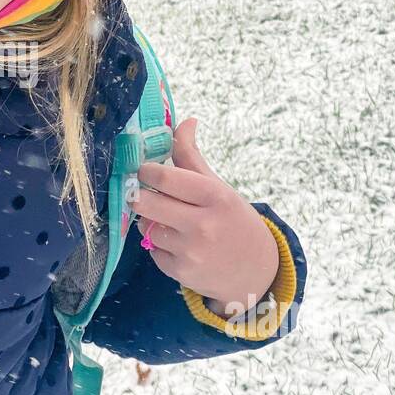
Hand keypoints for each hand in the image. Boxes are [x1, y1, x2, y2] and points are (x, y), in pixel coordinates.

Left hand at [132, 118, 278, 315]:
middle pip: (145, 202)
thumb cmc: (234, 221)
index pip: (164, 177)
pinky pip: (152, 250)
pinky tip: (177, 243)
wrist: (255, 271)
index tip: (144, 170)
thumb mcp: (218, 188)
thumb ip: (193, 157)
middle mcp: (202, 224)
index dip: (146, 170)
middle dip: (138, 194)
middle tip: (143, 192)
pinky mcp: (179, 272)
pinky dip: (158, 244)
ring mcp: (190, 251)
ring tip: (168, 220)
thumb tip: (185, 121)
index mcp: (213, 196)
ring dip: (149, 220)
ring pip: (145, 226)